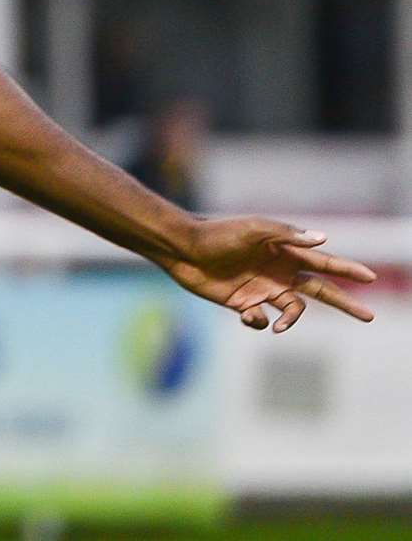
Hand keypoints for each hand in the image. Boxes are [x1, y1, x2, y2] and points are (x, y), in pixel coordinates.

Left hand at [158, 217, 375, 332]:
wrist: (183, 250)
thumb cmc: (219, 234)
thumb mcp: (254, 229)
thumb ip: (287, 235)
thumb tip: (323, 239)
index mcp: (285, 253)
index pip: (324, 263)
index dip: (347, 270)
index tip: (370, 278)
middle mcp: (278, 272)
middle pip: (320, 291)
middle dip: (344, 303)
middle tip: (368, 316)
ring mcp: (262, 289)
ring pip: (293, 311)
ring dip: (291, 321)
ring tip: (280, 324)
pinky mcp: (243, 304)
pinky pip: (261, 320)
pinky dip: (257, 321)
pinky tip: (244, 312)